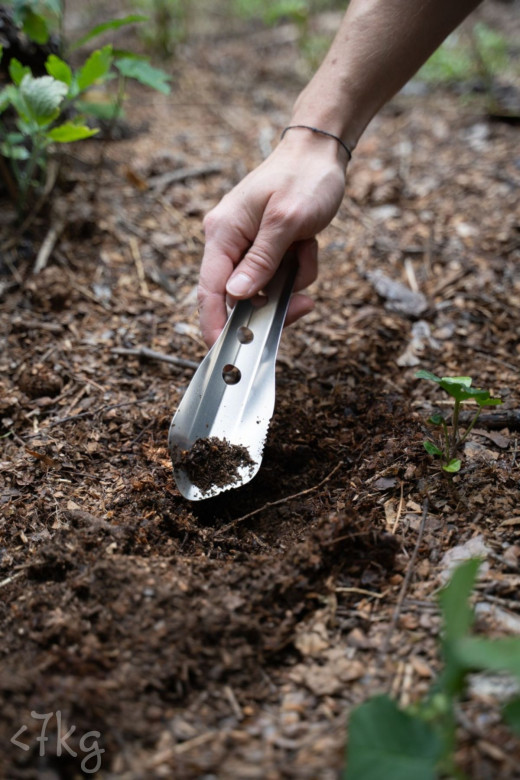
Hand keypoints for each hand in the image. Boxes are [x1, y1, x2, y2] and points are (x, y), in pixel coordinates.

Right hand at [198, 130, 346, 345]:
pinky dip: (297, 270)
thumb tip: (237, 296)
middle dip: (272, 303)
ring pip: (263, 290)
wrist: (320, 152)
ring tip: (307, 251)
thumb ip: (261, 261)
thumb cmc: (304, 178)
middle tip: (302, 304)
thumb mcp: (286, 221)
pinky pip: (278, 277)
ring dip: (291, 281)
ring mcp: (246, 246)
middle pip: (237, 296)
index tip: (223, 351)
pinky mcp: (264, 248)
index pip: (209, 289)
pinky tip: (308, 247)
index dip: (213, 323)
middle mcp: (228, 242)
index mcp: (222, 233)